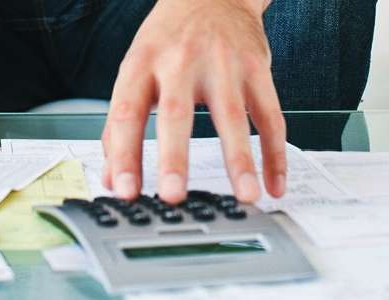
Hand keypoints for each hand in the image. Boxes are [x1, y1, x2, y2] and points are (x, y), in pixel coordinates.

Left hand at [101, 0, 285, 202]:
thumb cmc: (167, 40)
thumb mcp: (135, 70)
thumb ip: (120, 125)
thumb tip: (113, 177)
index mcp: (142, 64)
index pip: (127, 113)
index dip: (124, 153)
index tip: (125, 189)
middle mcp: (180, 62)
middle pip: (175, 114)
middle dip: (174, 158)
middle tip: (172, 195)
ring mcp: (222, 64)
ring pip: (233, 116)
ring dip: (239, 160)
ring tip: (244, 195)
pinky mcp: (257, 68)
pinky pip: (270, 115)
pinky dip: (275, 152)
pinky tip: (273, 182)